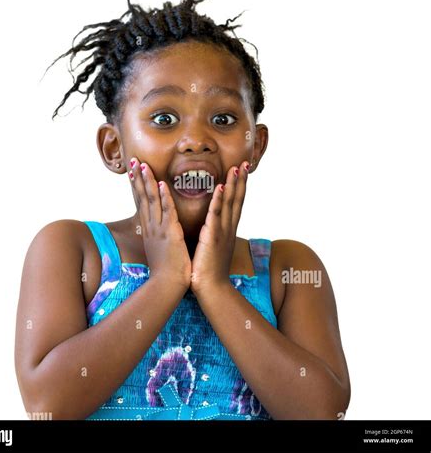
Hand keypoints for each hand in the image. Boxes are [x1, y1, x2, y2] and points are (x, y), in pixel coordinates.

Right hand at [128, 157, 191, 289]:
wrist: (167, 285)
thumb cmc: (166, 270)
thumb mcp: (159, 248)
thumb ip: (158, 236)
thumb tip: (157, 231)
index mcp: (149, 229)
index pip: (142, 202)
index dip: (137, 185)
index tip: (134, 171)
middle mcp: (151, 227)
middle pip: (142, 197)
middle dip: (138, 178)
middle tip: (134, 161)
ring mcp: (159, 229)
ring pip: (152, 201)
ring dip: (147, 182)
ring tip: (143, 165)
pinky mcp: (170, 233)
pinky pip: (167, 211)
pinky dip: (164, 197)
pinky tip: (161, 183)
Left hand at [190, 161, 249, 295]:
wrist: (211, 289)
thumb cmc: (209, 270)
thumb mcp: (214, 247)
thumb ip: (214, 234)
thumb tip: (211, 227)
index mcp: (227, 230)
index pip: (236, 203)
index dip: (239, 187)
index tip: (241, 171)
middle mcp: (228, 228)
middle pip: (237, 199)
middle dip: (241, 180)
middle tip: (245, 163)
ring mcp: (222, 232)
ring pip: (230, 203)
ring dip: (234, 185)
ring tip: (237, 168)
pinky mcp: (212, 237)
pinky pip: (216, 215)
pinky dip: (219, 200)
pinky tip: (221, 187)